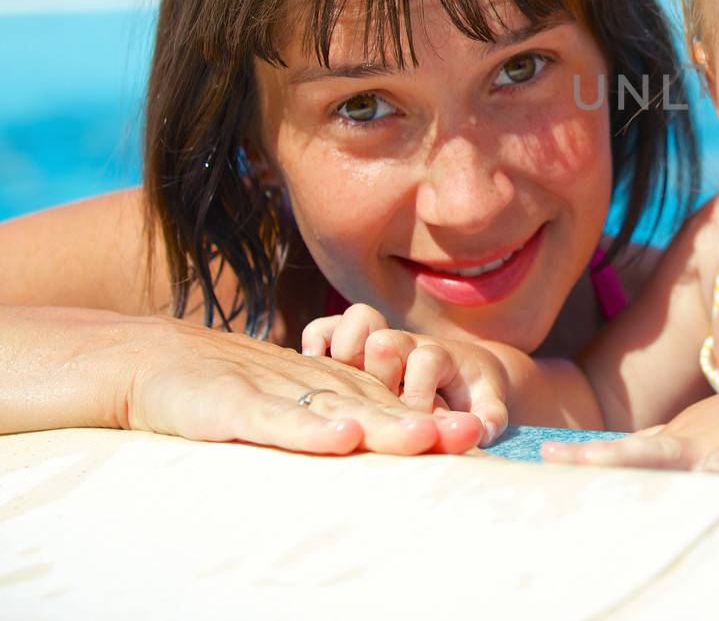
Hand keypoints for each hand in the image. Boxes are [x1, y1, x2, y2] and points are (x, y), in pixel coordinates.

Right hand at [109, 313, 483, 454]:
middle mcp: (314, 388)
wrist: (153, 361)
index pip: (390, 408)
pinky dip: (310, 430)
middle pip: (379, 407)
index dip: (432, 422)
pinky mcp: (234, 406)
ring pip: (339, 410)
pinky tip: (344, 437)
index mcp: (330, 391)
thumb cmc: (225, 390)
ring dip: (385, 424)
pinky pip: (277, 420)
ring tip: (430, 436)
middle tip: (475, 433)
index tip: (479, 438)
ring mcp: (275, 394)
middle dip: (428, 421)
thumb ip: (329, 422)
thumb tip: (376, 445)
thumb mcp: (286, 410)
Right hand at [302, 303, 511, 444]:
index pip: (426, 360)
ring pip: (354, 321)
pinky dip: (317, 339)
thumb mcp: (490, 407)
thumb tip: (480, 432)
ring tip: (344, 378)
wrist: (467, 374)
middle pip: (386, 340)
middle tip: (383, 400)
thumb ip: (490, 417)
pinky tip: (315, 363)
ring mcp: (378, 343)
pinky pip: (326, 327)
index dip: (420, 392)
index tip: (420, 423)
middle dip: (381, 371)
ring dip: (347, 346)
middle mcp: (408, 344)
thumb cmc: (476, 395)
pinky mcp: (352, 349)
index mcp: (441, 356)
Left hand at [541, 375, 718, 475]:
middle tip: (554, 460)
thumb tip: (637, 463)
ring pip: (664, 454)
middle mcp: (685, 440)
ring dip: (629, 460)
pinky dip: (708, 475)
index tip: (549, 456)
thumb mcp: (704, 437)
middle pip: (632, 450)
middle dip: (593, 458)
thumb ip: (671, 451)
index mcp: (676, 439)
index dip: (586, 455)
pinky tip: (695, 485)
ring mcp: (711, 445)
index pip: (624, 449)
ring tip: (594, 465)